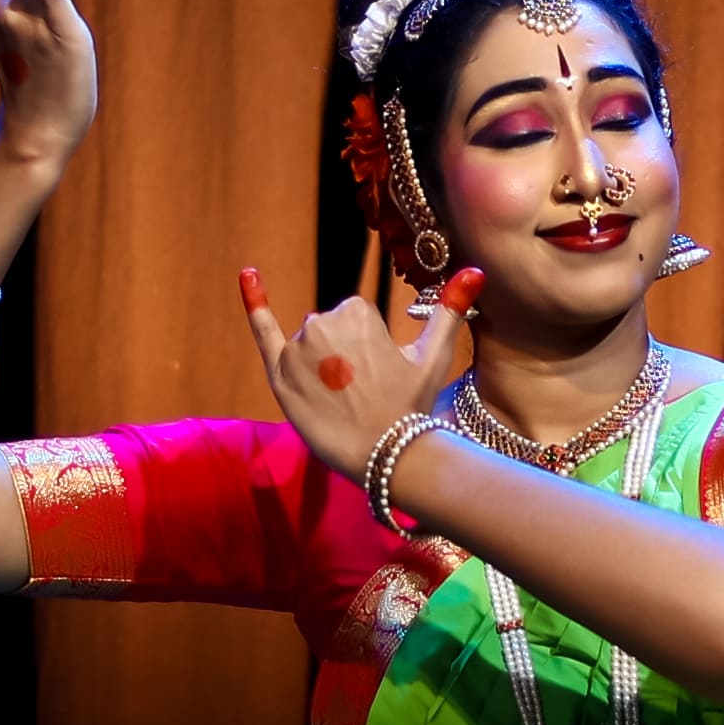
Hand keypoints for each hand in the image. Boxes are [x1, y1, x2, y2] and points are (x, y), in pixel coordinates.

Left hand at [241, 261, 482, 484]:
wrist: (383, 454)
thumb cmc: (411, 404)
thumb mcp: (432, 355)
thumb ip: (450, 309)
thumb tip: (476, 270)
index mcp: (356, 311)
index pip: (354, 320)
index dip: (368, 349)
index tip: (379, 374)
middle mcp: (321, 322)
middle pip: (329, 331)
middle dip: (343, 357)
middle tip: (363, 392)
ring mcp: (296, 348)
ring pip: (307, 345)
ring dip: (319, 365)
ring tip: (341, 399)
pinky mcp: (278, 374)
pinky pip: (263, 331)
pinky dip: (254, 301)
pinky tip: (248, 272)